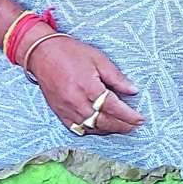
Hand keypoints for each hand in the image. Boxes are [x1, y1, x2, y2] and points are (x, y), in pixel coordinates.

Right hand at [26, 34, 145, 135]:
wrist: (42, 53)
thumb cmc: (70, 52)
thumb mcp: (98, 59)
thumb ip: (116, 78)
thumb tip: (133, 90)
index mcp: (88, 87)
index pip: (114, 107)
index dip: (129, 116)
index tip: (140, 119)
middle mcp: (77, 102)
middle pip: (104, 122)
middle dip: (122, 126)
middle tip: (134, 126)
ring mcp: (67, 110)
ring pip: (92, 128)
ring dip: (108, 130)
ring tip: (121, 127)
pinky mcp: (59, 113)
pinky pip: (77, 129)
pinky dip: (91, 131)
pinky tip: (99, 128)